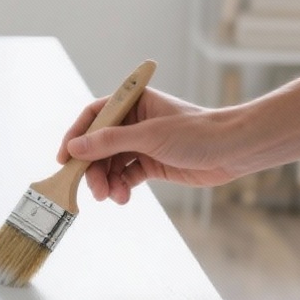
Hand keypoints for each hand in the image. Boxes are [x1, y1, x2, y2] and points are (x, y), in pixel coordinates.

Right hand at [57, 88, 244, 202]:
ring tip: (111, 196)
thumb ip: (109, 142)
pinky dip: (121, 187)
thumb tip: (75, 147)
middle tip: (92, 188)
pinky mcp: (150, 164)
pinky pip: (125, 176)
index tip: (64, 158)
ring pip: (110, 164)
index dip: (76, 135)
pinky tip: (123, 197)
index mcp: (133, 103)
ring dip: (106, 181)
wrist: (234, 151)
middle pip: (99, 145)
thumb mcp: (149, 136)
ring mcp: (141, 144)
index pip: (94, 116)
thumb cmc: (197, 132)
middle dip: (93, 168)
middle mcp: (134, 122)